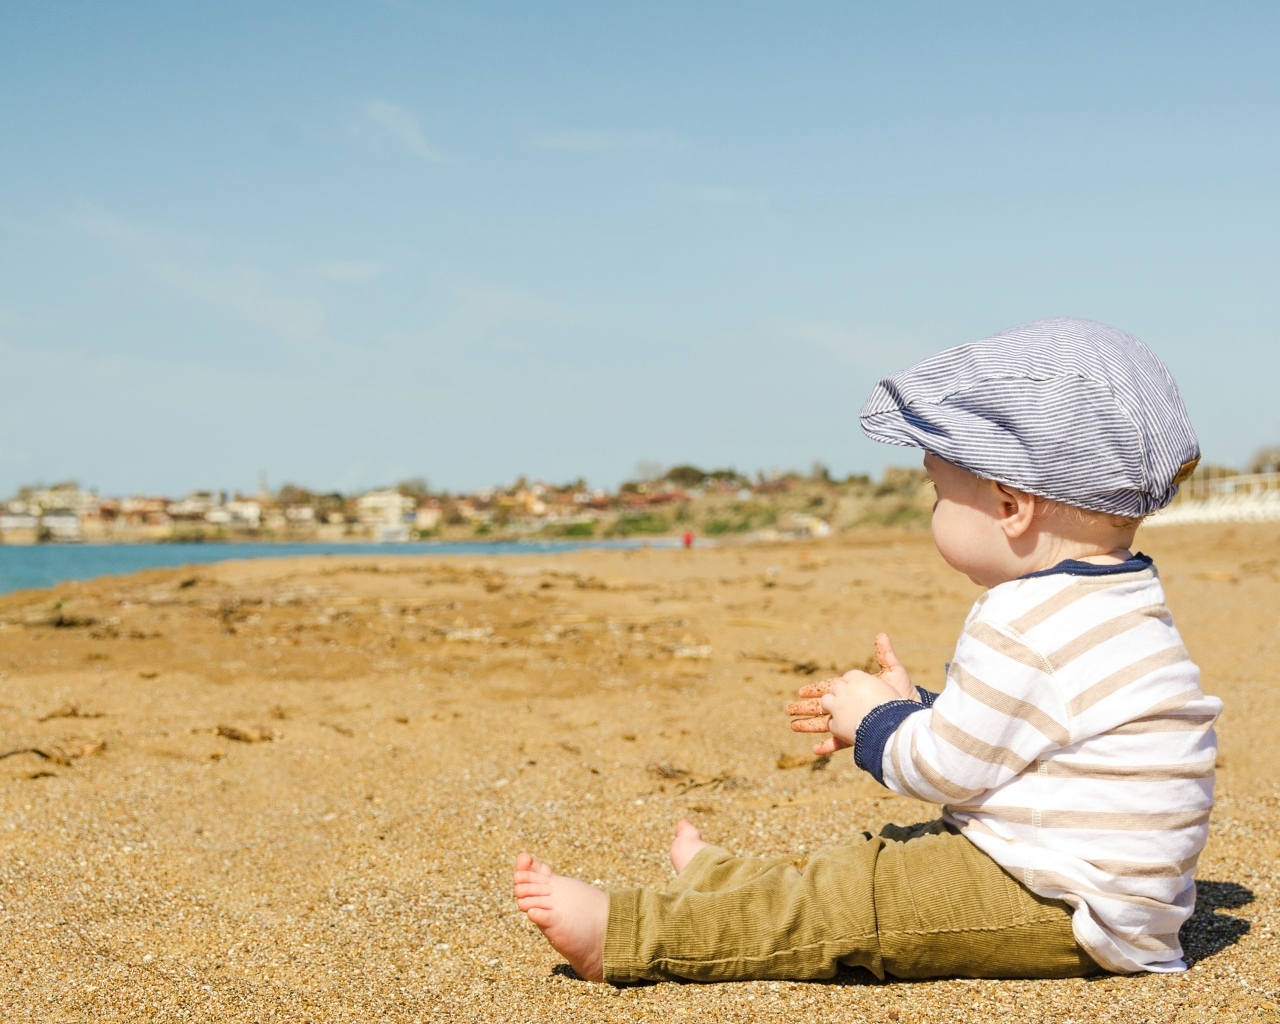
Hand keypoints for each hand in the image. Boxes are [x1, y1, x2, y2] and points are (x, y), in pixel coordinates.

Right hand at [785, 633, 917, 755]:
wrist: (914, 716)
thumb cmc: (905, 694)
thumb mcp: (894, 672)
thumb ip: (885, 655)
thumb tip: (881, 634)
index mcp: (855, 692)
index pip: (830, 689)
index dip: (815, 691)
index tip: (801, 692)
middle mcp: (851, 708)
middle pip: (823, 707)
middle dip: (804, 708)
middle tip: (787, 709)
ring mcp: (853, 723)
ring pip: (826, 725)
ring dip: (809, 726)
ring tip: (793, 726)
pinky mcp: (858, 737)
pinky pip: (839, 743)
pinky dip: (827, 746)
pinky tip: (814, 749)